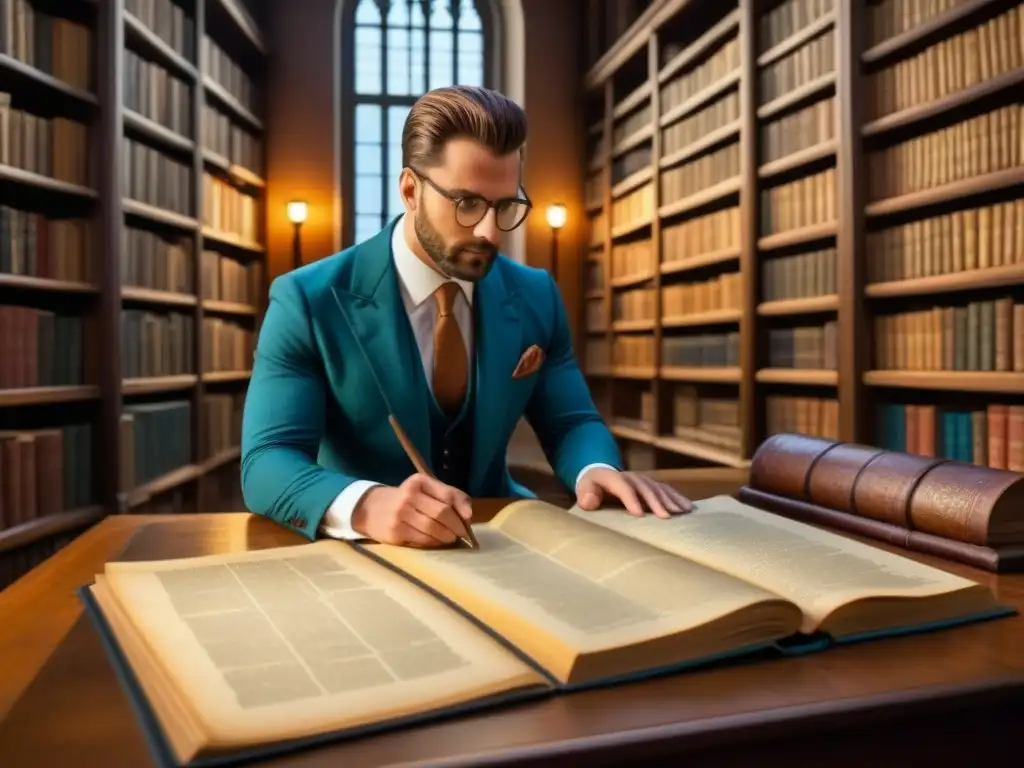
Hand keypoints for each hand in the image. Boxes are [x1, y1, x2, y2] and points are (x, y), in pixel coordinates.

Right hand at [352, 474, 472, 546]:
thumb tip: (468, 515)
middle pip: (442, 513)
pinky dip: (434, 543)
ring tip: (449, 538)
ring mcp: (400, 514)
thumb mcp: (423, 490)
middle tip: (461, 534)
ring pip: (433, 529)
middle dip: (457, 526)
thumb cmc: (405, 499)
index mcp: (419, 481)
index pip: (448, 494)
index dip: (462, 508)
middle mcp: (409, 495)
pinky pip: (422, 540)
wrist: (370, 508)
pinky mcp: (395, 532)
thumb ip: (448, 496)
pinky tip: (435, 541)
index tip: (468, 519)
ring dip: (446, 537)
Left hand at [576, 468, 692, 518]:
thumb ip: (585, 495)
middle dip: (655, 502)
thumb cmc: (591, 488)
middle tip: (665, 517)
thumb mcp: (583, 490)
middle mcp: (631, 477)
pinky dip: (677, 498)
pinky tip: (688, 508)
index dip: (630, 499)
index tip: (639, 514)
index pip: (622, 486)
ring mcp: (643, 480)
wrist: (599, 475)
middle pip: (644, 487)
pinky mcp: (651, 485)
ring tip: (682, 512)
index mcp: (612, 478)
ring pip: (658, 488)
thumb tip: (590, 501)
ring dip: (670, 500)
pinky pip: (666, 490)